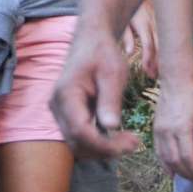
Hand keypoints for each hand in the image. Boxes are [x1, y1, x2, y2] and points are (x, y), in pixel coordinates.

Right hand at [51, 24, 139, 158]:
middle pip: (77, 142)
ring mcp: (60, 112)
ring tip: (130, 141)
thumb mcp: (113, 73)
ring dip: (102, 149)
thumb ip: (110, 99)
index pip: (80, 131)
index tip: (129, 144)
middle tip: (135, 143)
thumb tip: (111, 126)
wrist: (91, 41)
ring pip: (77, 144)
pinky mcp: (67, 116)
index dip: (104, 144)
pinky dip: (98, 143)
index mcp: (66, 94)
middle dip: (105, 149)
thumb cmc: (103, 53)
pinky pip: (80, 137)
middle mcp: (57, 106)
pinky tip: (119, 137)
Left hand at [123, 0, 159, 77]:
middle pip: (159, 45)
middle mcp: (153, 21)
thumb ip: (126, 36)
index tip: (147, 71)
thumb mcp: (121, 19)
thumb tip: (129, 52)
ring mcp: (158, 20)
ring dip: (161, 57)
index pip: (149, 44)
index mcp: (142, 22)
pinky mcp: (160, 19)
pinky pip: (164, 36)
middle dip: (158, 62)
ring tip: (157, 73)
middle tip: (154, 76)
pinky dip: (164, 48)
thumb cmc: (124, 5)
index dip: (149, 59)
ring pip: (164, 41)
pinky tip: (161, 60)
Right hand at [154, 66, 192, 182]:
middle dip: (188, 174)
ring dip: (177, 171)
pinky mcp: (155, 130)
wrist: (174, 82)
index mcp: (182, 128)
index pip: (188, 157)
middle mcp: (168, 132)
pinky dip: (164, 165)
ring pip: (165, 159)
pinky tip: (171, 173)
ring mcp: (159, 131)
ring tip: (189, 177)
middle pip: (176, 161)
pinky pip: (158, 152)